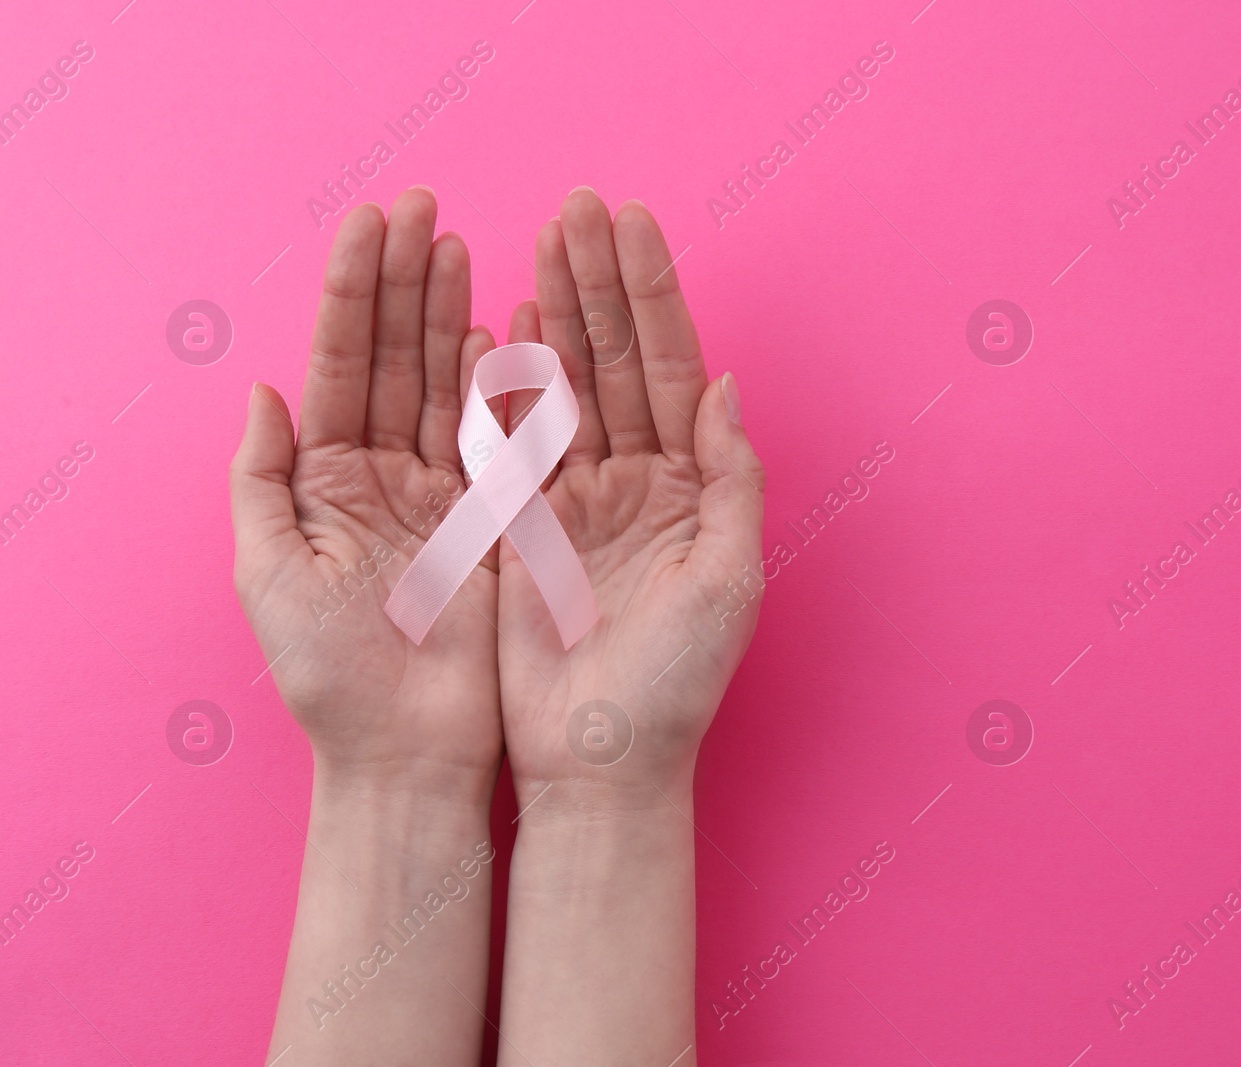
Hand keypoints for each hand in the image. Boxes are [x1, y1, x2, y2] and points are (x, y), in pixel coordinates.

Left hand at [230, 187, 501, 795]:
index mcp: (326, 479)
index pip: (342, 362)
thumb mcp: (268, 575)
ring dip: (452, 312)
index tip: (375, 221)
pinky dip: (504, 382)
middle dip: (407, 280)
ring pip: (447, 384)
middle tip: (424, 207)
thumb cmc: (332, 677)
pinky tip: (504, 327)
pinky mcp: (496, 520)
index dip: (356, 290)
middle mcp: (384, 473)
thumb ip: (261, 480)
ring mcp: (444, 492)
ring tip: (460, 245)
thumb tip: (262, 388)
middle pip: (397, 356)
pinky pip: (500, 438)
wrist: (414, 754)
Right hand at [484, 189, 763, 804]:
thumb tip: (723, 383)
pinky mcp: (522, 526)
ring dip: (556, 310)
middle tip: (576, 203)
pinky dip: (508, 379)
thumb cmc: (675, 685)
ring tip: (540, 236)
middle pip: (614, 359)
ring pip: (564, 384)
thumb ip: (730, 479)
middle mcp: (635, 480)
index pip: (668, 368)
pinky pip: (512, 438)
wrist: (596, 762)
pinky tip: (506, 319)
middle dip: (598, 280)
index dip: (650, 294)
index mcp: (688, 487)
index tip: (629, 222)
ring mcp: (575, 498)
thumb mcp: (729, 581)